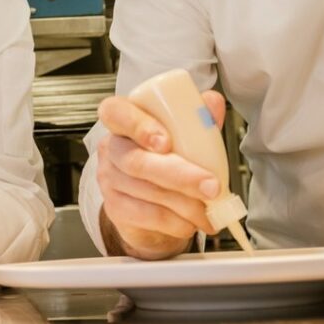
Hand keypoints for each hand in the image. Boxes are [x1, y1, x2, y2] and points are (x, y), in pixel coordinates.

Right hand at [97, 89, 225, 258]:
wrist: (149, 201)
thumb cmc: (166, 158)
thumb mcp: (182, 133)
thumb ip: (196, 117)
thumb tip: (213, 102)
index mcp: (123, 120)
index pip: (115, 113)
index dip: (138, 126)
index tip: (166, 141)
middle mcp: (111, 148)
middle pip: (137, 161)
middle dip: (180, 176)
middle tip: (212, 186)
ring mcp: (110, 180)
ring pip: (147, 192)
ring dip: (187, 203)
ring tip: (211, 208)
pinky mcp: (116, 209)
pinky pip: (148, 216)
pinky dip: (177, 221)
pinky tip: (192, 221)